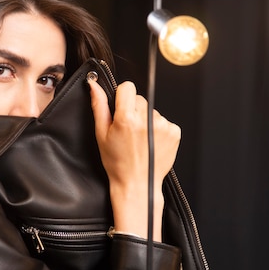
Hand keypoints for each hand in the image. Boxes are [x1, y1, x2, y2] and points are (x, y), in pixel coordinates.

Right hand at [89, 79, 180, 239]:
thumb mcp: (102, 134)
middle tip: (128, 131)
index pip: (128, 87)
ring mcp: (162, 126)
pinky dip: (158, 129)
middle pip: (140, 99)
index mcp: (126, 118)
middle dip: (133, 110)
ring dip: (146, 121)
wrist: (137, 184)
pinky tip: (150, 143)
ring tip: (140, 140)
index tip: (120, 109)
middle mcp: (146, 120)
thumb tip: (94, 85)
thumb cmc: (117, 163)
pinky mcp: (174, 132)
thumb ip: (99, 106)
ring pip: (152, 110)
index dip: (122, 96)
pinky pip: (164, 121)